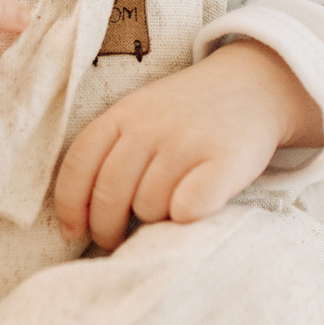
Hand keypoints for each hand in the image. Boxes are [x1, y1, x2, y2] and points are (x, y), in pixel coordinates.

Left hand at [54, 40, 323, 248]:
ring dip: (152, 221)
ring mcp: (189, 141)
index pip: (80, 164)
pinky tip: (189, 213)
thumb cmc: (185, 115)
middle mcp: (152, 125)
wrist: (253, 85)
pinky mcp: (226, 160)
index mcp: (123, 114)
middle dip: (107, 228)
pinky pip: (189, 206)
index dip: (70, 205)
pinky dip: (184, 217)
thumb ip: (109, 152)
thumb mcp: (140, 116)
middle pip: (110, 194)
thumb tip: (75, 220)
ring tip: (164, 211)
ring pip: (149, 206)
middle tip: (116, 239)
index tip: (73, 232)